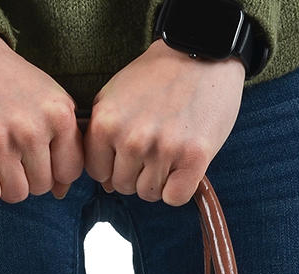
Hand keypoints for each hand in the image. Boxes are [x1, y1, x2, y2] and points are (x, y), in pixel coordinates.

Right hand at [0, 31, 84, 203]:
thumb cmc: (4, 81)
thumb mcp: (46, 99)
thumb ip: (62, 141)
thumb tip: (61, 192)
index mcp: (59, 114)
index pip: (69, 172)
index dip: (53, 169)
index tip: (37, 154)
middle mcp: (31, 128)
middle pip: (42, 187)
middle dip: (27, 175)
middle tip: (9, 148)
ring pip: (15, 194)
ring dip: (4, 182)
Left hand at [85, 39, 244, 205]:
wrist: (201, 51)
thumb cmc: (157, 76)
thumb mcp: (115, 96)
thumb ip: (102, 136)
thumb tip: (105, 184)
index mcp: (106, 124)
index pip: (98, 173)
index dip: (113, 166)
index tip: (128, 151)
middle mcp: (132, 139)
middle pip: (123, 186)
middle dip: (136, 173)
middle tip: (155, 146)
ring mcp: (163, 150)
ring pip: (149, 194)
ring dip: (159, 180)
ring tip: (170, 151)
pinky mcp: (193, 158)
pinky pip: (175, 198)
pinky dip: (179, 188)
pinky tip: (183, 167)